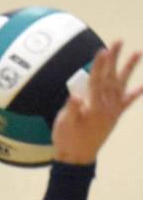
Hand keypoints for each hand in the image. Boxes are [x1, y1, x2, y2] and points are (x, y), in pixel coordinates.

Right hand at [52, 41, 142, 163]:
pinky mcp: (114, 116)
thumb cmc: (67, 140)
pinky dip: (135, 94)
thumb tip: (76, 95)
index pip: (96, 81)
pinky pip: (126, 103)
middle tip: (118, 41)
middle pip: (110, 77)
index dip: (99, 65)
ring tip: (137, 53)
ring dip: (129, 69)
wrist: (77, 158)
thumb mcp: (64, 124)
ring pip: (121, 85)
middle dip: (114, 59)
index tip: (103, 50)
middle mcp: (105, 105)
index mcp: (92, 106)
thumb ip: (71, 109)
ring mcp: (111, 110)